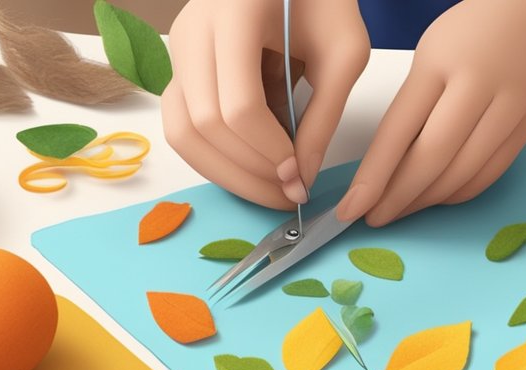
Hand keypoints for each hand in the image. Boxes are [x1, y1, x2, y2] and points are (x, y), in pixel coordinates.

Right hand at [163, 0, 368, 208]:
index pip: (238, 105)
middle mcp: (194, 29)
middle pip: (204, 124)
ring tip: (271, 189)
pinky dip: (215, 157)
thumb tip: (301, 179)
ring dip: (226, 173)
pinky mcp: (181, 66)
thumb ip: (325, 115)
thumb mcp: (344, 51)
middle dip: (249, 171)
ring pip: (182, 133)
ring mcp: (180, 48)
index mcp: (234, 13)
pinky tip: (253, 168)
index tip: (300, 176)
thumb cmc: (323, 0)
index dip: (268, 151)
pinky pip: (183, 126)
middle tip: (289, 194)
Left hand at [337, 0, 525, 225]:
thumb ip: (412, 108)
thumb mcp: (428, 55)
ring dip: (426, 201)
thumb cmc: (474, 29)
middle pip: (431, 160)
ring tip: (401, 210)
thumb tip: (387, 169)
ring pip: (462, 175)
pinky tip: (437, 197)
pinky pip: (489, 174)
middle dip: (397, 198)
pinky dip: (459, 193)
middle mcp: (478, 88)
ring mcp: (509, 110)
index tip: (351, 207)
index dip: (372, 178)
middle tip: (374, 219)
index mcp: (439, 65)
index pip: (397, 133)